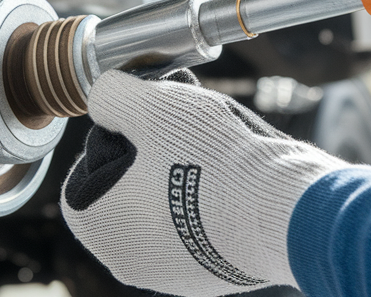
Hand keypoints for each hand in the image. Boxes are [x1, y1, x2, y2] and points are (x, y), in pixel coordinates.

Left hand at [60, 71, 348, 296]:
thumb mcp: (149, 104)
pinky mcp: (210, 276)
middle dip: (152, 154)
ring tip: (214, 150)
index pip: (88, 170)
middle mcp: (127, 260)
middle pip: (126, 189)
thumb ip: (111, 95)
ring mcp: (170, 273)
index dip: (118, 137)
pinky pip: (198, 230)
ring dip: (181, 176)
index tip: (150, 124)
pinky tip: (232, 181)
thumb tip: (104, 96)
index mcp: (97, 226)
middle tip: (184, 130)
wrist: (282, 212)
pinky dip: (208, 204)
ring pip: (163, 207)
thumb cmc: (210, 160)